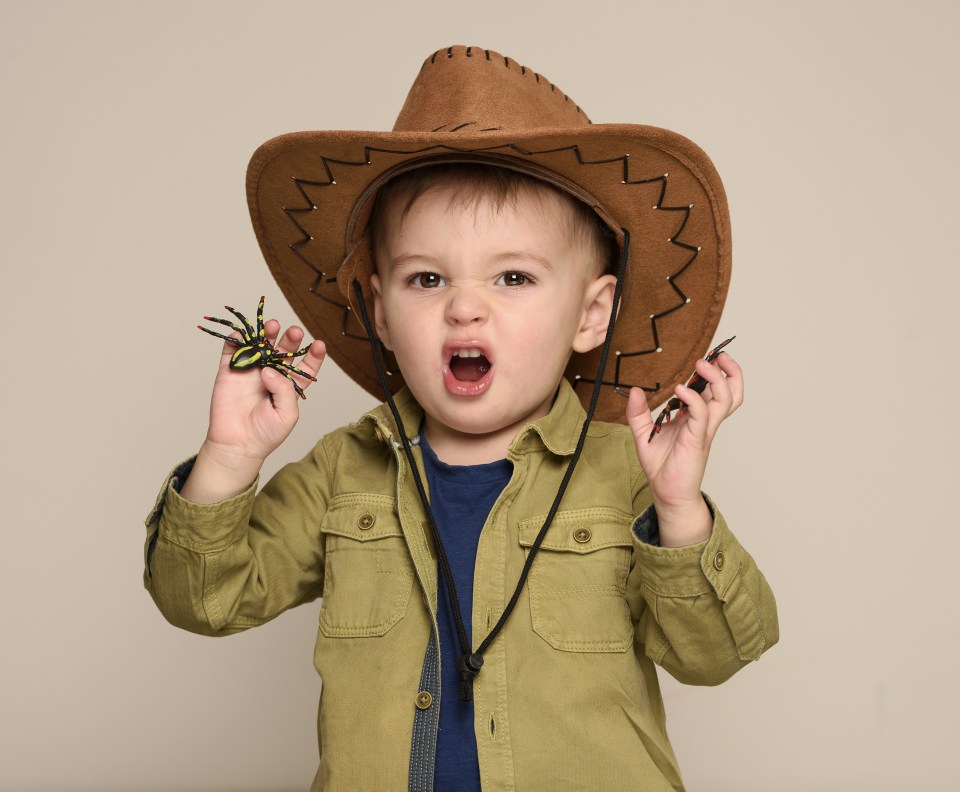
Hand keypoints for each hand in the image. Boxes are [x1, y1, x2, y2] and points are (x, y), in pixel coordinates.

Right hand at [182, 320, 325, 502]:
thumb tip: (269, 370)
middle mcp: (271, 375)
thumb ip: (284, 390)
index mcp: (289, 386)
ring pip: (260, 346)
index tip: (320, 344)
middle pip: (283, 351)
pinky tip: (241, 334)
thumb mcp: (286, 414)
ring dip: (267, 334)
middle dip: (290, 339)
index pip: (305, 367)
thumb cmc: (266, 434)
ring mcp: (251, 371)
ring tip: (272, 325)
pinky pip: (232, 351)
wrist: (236, 445)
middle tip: (294, 331)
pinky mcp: (230, 372)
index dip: (313, 355)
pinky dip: (235, 340)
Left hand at [625, 352, 742, 543]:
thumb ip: (638, 412)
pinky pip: (703, 414)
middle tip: (717, 355)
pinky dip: (694, 398)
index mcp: (697, 417)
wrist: (665, 492)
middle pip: (731, 392)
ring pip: (725, 400)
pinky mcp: (697, 440)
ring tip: (703, 364)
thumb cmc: (661, 465)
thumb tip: (635, 390)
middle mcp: (705, 421)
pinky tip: (681, 390)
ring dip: (718, 378)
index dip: (716, 372)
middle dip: (730, 371)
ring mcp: (704, 430)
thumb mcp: (643, 433)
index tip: (707, 357)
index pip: (714, 390)